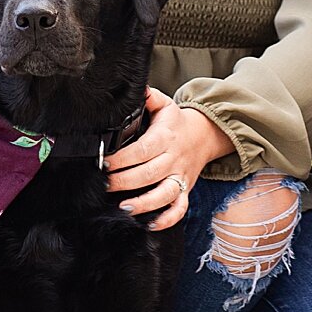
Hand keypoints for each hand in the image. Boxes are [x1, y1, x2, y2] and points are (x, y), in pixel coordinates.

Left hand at [105, 86, 231, 228]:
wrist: (205, 135)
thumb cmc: (176, 122)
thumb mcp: (164, 104)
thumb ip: (148, 97)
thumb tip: (135, 88)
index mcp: (165, 137)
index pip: (143, 149)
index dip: (123, 158)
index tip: (106, 162)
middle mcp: (173, 159)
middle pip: (149, 174)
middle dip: (124, 181)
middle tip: (106, 184)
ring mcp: (180, 176)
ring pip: (164, 194)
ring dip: (144, 204)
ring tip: (124, 207)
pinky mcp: (185, 190)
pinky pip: (180, 208)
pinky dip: (168, 219)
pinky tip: (150, 224)